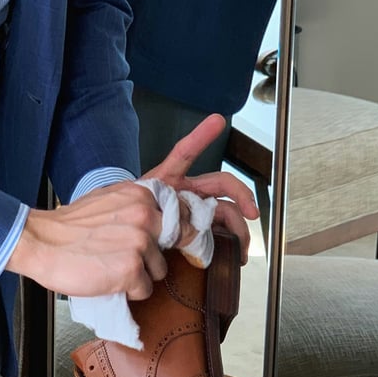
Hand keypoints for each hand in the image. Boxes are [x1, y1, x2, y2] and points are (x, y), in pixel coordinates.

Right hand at [8, 181, 165, 299]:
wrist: (41, 243)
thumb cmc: (69, 227)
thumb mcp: (108, 201)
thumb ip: (135, 206)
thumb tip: (158, 218)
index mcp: (141, 195)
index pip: (179, 214)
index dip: (170, 231)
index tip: (159, 240)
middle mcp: (145, 215)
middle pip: (171, 245)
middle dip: (153, 254)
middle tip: (127, 257)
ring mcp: (140, 243)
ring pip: (159, 270)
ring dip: (140, 274)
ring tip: (112, 267)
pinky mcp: (132, 269)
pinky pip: (145, 289)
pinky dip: (128, 291)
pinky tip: (108, 279)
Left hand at [143, 113, 256, 263]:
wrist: (125, 236)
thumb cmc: (131, 216)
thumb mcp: (138, 206)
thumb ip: (151, 204)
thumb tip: (168, 211)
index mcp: (171, 178)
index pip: (184, 153)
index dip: (200, 137)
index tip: (217, 121)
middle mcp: (187, 192)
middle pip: (222, 185)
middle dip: (241, 195)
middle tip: (252, 212)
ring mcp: (194, 211)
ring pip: (225, 213)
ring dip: (238, 228)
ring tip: (242, 247)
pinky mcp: (196, 230)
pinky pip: (217, 236)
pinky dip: (228, 244)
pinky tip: (235, 255)